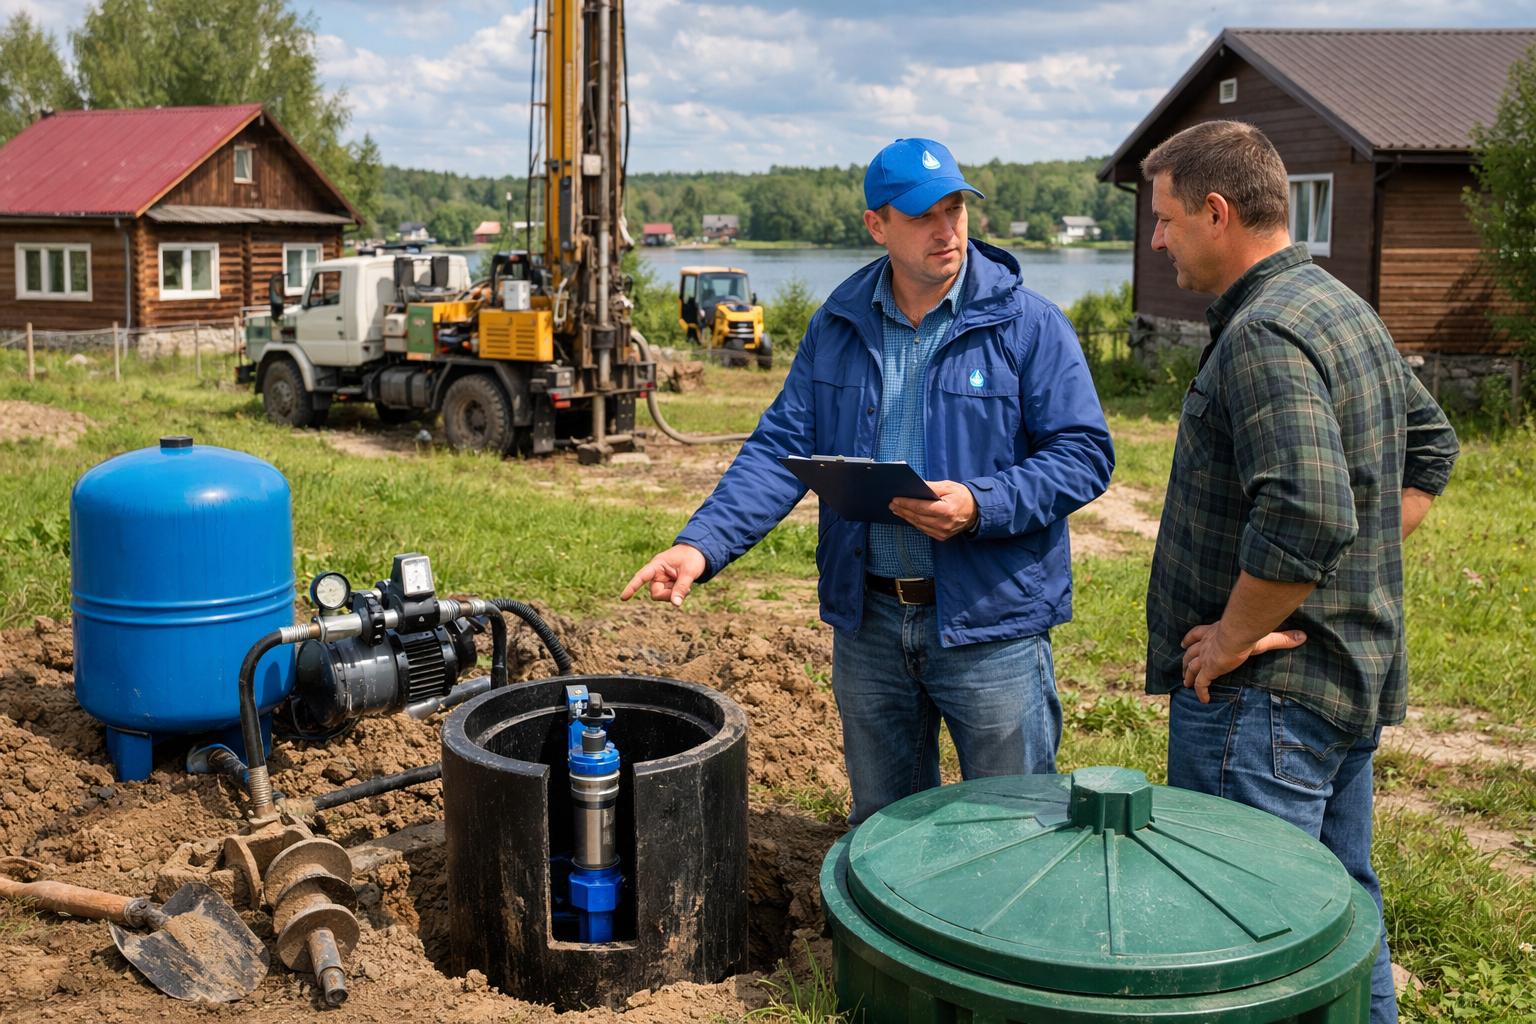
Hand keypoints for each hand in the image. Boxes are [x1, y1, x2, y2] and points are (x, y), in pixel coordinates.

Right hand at [621, 544, 706, 605]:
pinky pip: (669, 596)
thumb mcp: (689, 572)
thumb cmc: (692, 558)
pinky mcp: (667, 584)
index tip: (623, 598)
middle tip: (686, 591)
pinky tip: (686, 588)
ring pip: (662, 596)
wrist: (700, 552)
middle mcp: (657, 573)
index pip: (641, 576)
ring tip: (688, 586)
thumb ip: (681, 588)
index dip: (632, 587)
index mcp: (657, 565)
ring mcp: (662, 580)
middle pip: (655, 592)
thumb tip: (675, 604)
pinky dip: (677, 594)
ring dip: (674, 595)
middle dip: (668, 596)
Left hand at [890, 480, 976, 540]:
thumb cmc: (962, 496)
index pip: (921, 507)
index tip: (896, 499)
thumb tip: (915, 485)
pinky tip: (908, 516)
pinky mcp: (942, 536)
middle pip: (918, 517)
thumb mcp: (948, 487)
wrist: (975, 511)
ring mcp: (943, 532)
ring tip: (897, 510)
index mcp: (947, 510)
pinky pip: (924, 530)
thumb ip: (931, 487)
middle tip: (892, 504)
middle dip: (903, 510)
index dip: (907, 503)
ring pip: (919, 525)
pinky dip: (915, 522)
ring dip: (906, 517)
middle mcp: (945, 524)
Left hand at [1180, 621, 1305, 702]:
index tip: (1184, 644)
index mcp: (1214, 632)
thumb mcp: (1264, 634)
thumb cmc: (1249, 630)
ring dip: (1187, 675)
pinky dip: (1200, 692)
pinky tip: (1203, 700)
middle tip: (1183, 668)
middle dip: (1185, 660)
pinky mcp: (1208, 670)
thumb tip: (1303, 636)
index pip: (1197, 634)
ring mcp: (1205, 657)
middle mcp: (1206, 643)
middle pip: (1190, 653)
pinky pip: (1201, 684)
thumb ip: (1282, 637)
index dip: (1190, 639)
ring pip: (1190, 667)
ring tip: (1186, 683)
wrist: (1237, 634)